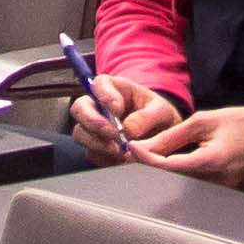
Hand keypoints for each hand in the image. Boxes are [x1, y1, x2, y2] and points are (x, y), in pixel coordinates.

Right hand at [66, 73, 182, 158]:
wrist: (163, 139)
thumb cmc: (160, 117)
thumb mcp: (162, 111)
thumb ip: (147, 117)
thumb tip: (128, 131)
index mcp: (115, 89)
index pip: (99, 84)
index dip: (104, 95)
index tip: (117, 109)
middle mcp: (99, 107)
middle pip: (79, 108)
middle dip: (94, 122)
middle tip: (114, 134)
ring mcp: (94, 129)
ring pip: (81, 133)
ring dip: (99, 144)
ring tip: (122, 152)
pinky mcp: (95, 149)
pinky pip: (91, 153)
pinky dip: (105, 158)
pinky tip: (121, 160)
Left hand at [131, 105, 243, 185]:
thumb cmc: (243, 124)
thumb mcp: (206, 120)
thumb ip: (174, 135)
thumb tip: (146, 147)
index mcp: (211, 163)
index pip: (167, 167)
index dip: (145, 158)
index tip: (131, 147)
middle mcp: (214, 184)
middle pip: (172, 180)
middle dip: (152, 166)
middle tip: (136, 152)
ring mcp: (220, 193)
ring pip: (181, 185)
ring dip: (165, 171)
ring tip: (151, 155)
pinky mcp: (222, 194)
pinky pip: (194, 186)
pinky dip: (180, 175)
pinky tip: (172, 162)